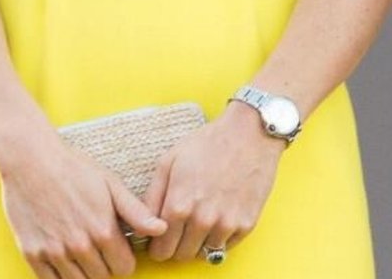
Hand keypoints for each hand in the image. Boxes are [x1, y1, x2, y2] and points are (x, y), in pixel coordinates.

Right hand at [0, 130, 166, 277]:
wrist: (28, 157)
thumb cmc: (71, 166)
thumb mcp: (109, 182)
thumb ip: (136, 211)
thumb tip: (162, 230)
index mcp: (102, 230)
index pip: (125, 269)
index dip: (122, 257)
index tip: (113, 244)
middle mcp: (80, 245)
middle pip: (103, 278)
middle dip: (103, 264)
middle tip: (94, 244)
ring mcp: (54, 251)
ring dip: (83, 272)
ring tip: (79, 250)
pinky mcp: (32, 253)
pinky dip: (59, 276)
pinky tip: (62, 259)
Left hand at [144, 102, 282, 262]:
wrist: (247, 136)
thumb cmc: (205, 144)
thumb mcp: (168, 161)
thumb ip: (153, 196)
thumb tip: (144, 222)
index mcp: (180, 204)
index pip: (161, 247)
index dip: (155, 248)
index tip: (155, 242)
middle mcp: (203, 220)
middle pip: (182, 255)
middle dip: (173, 248)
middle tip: (173, 234)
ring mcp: (226, 225)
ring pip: (203, 254)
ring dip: (195, 245)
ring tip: (193, 224)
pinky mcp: (246, 226)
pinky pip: (226, 248)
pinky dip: (217, 240)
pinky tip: (213, 220)